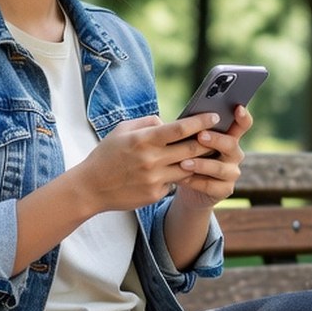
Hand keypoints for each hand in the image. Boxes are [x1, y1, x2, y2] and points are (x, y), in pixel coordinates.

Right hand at [73, 112, 225, 212]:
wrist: (90, 188)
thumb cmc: (106, 155)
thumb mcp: (122, 130)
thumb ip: (147, 123)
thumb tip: (168, 123)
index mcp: (143, 140)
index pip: (180, 129)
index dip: (200, 122)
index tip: (214, 116)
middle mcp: (151, 160)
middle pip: (191, 149)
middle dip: (209, 141)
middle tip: (220, 134)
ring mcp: (154, 179)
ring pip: (188, 167)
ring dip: (199, 160)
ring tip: (208, 152)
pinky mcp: (155, 194)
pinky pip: (174, 182)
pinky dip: (178, 175)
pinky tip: (179, 171)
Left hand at [172, 104, 251, 209]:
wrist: (188, 184)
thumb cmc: (188, 154)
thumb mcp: (188, 140)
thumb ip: (186, 130)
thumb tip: (161, 119)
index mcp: (229, 136)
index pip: (242, 124)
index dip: (243, 116)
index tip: (238, 108)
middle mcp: (234, 154)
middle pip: (231, 144)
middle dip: (216, 139)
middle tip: (200, 135)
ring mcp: (232, 172)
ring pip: (219, 167)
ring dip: (201, 164)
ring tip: (183, 162)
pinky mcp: (225, 189)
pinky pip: (210, 185)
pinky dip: (194, 181)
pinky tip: (181, 178)